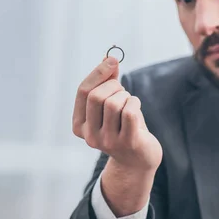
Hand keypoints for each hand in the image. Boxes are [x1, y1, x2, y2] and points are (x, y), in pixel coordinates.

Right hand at [72, 57, 162, 172]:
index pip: (83, 92)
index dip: (98, 73)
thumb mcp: (111, 104)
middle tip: (122, 90)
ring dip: (125, 96)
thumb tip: (109, 59)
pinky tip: (136, 108)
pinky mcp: (127, 143)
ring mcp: (108, 142)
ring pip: (113, 103)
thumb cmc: (123, 127)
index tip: (112, 60)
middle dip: (113, 85)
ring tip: (129, 102)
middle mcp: (90, 136)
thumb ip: (108, 83)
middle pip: (96, 96)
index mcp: (79, 126)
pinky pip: (129, 112)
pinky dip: (134, 103)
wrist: (138, 159)